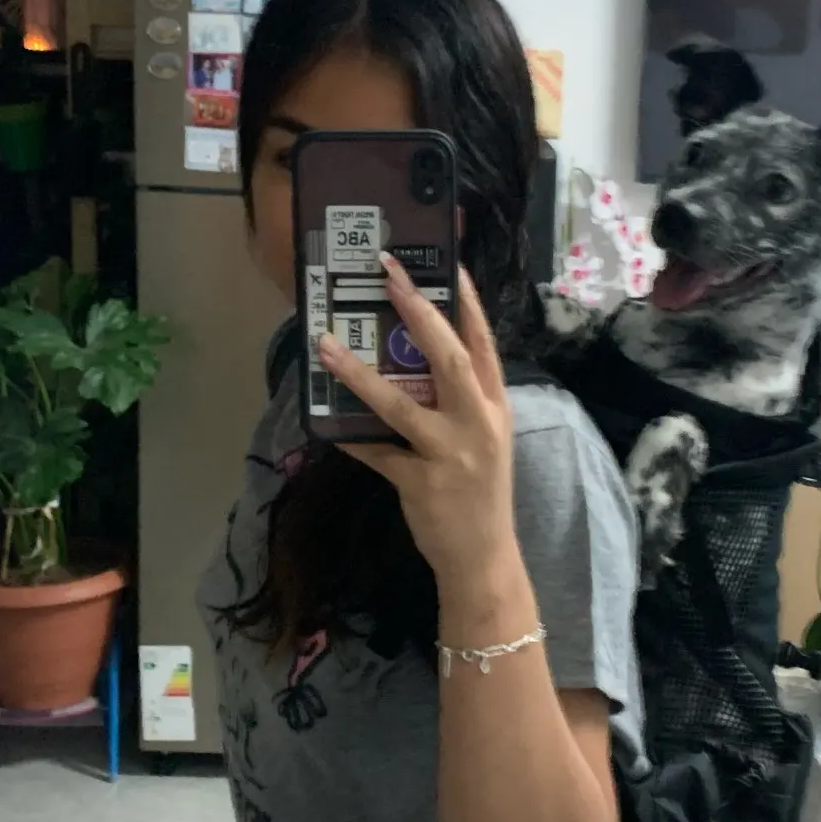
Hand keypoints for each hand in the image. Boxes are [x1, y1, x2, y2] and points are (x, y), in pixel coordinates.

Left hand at [317, 256, 520, 600]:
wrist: (483, 557)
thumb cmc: (480, 492)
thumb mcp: (486, 438)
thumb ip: (462, 400)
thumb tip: (418, 361)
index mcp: (494, 406)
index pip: (483, 343)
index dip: (467, 302)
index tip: (450, 265)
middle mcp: (477, 422)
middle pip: (445, 356)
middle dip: (416, 311)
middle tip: (388, 275)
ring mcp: (450, 452)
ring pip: (400, 402)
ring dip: (358, 372)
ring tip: (326, 344)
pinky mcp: (420, 481)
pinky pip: (375, 452)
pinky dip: (350, 438)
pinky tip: (326, 426)